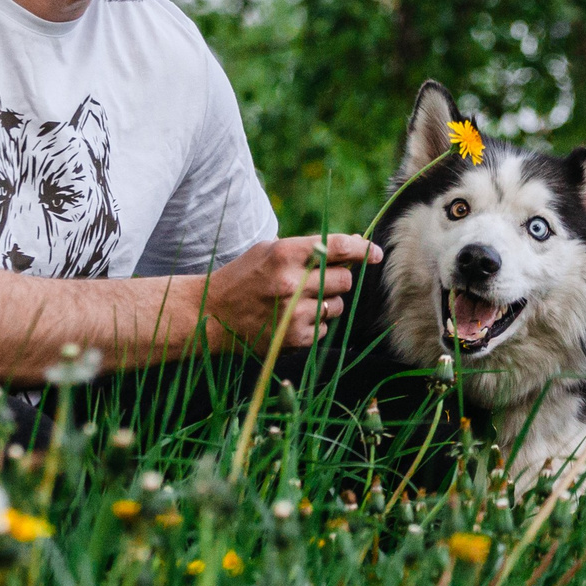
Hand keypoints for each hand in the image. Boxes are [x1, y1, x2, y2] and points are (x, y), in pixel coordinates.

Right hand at [204, 234, 380, 351]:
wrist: (211, 314)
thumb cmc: (244, 277)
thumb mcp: (269, 251)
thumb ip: (308, 248)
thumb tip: (354, 248)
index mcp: (284, 253)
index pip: (338, 247)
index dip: (363, 250)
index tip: (375, 254)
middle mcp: (291, 282)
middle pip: (344, 280)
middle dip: (337, 279)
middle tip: (317, 282)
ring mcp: (293, 313)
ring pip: (337, 305)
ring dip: (325, 303)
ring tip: (297, 302)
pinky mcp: (294, 338)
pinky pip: (325, 328)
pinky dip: (314, 324)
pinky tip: (290, 320)